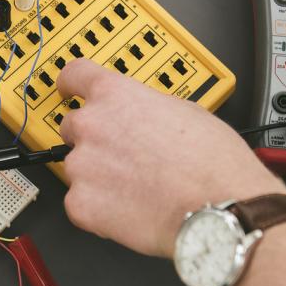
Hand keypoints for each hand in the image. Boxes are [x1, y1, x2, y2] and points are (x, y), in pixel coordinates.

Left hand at [55, 59, 285, 256]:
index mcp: (116, 95)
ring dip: (98, 177)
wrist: (218, 209)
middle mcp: (91, 125)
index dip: (69, 84)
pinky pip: (80, 204)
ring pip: (78, 169)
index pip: (75, 75)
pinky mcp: (81, 205)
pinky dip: (99, 210)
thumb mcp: (187, 111)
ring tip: (136, 190)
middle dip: (94, 140)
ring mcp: (82, 166)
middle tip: (124, 158)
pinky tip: (130, 210)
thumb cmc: (213, 164)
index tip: (67, 89)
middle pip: (72, 127)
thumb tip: (145, 115)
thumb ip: (150, 106)